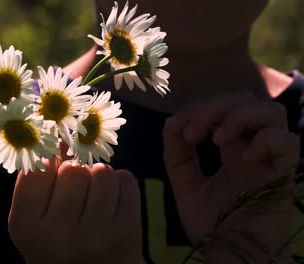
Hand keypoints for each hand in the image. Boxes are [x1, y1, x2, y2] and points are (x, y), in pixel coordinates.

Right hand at [8, 157, 140, 263]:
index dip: (50, 164)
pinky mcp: (127, 235)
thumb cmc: (58, 244)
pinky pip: (126, 181)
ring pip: (102, 171)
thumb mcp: (36, 219)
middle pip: (73, 168)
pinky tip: (114, 204)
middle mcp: (57, 234)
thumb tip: (62, 136)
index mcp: (26, 227)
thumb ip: (40, 180)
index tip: (55, 173)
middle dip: (77, 174)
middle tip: (78, 194)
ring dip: (100, 178)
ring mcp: (95, 236)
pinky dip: (121, 186)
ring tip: (96, 199)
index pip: (38, 167)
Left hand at [163, 91, 298, 262]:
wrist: (230, 255)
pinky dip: (265, 140)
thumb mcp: (185, 184)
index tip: (177, 129)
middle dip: (213, 107)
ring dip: (238, 116)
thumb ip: (177, 155)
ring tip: (216, 140)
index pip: (222, 108)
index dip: (197, 109)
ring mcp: (269, 160)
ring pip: (272, 112)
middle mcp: (252, 149)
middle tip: (193, 133)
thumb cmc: (211, 224)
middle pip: (245, 101)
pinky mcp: (283, 177)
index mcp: (231, 149)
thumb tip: (171, 123)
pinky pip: (289, 143)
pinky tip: (243, 157)